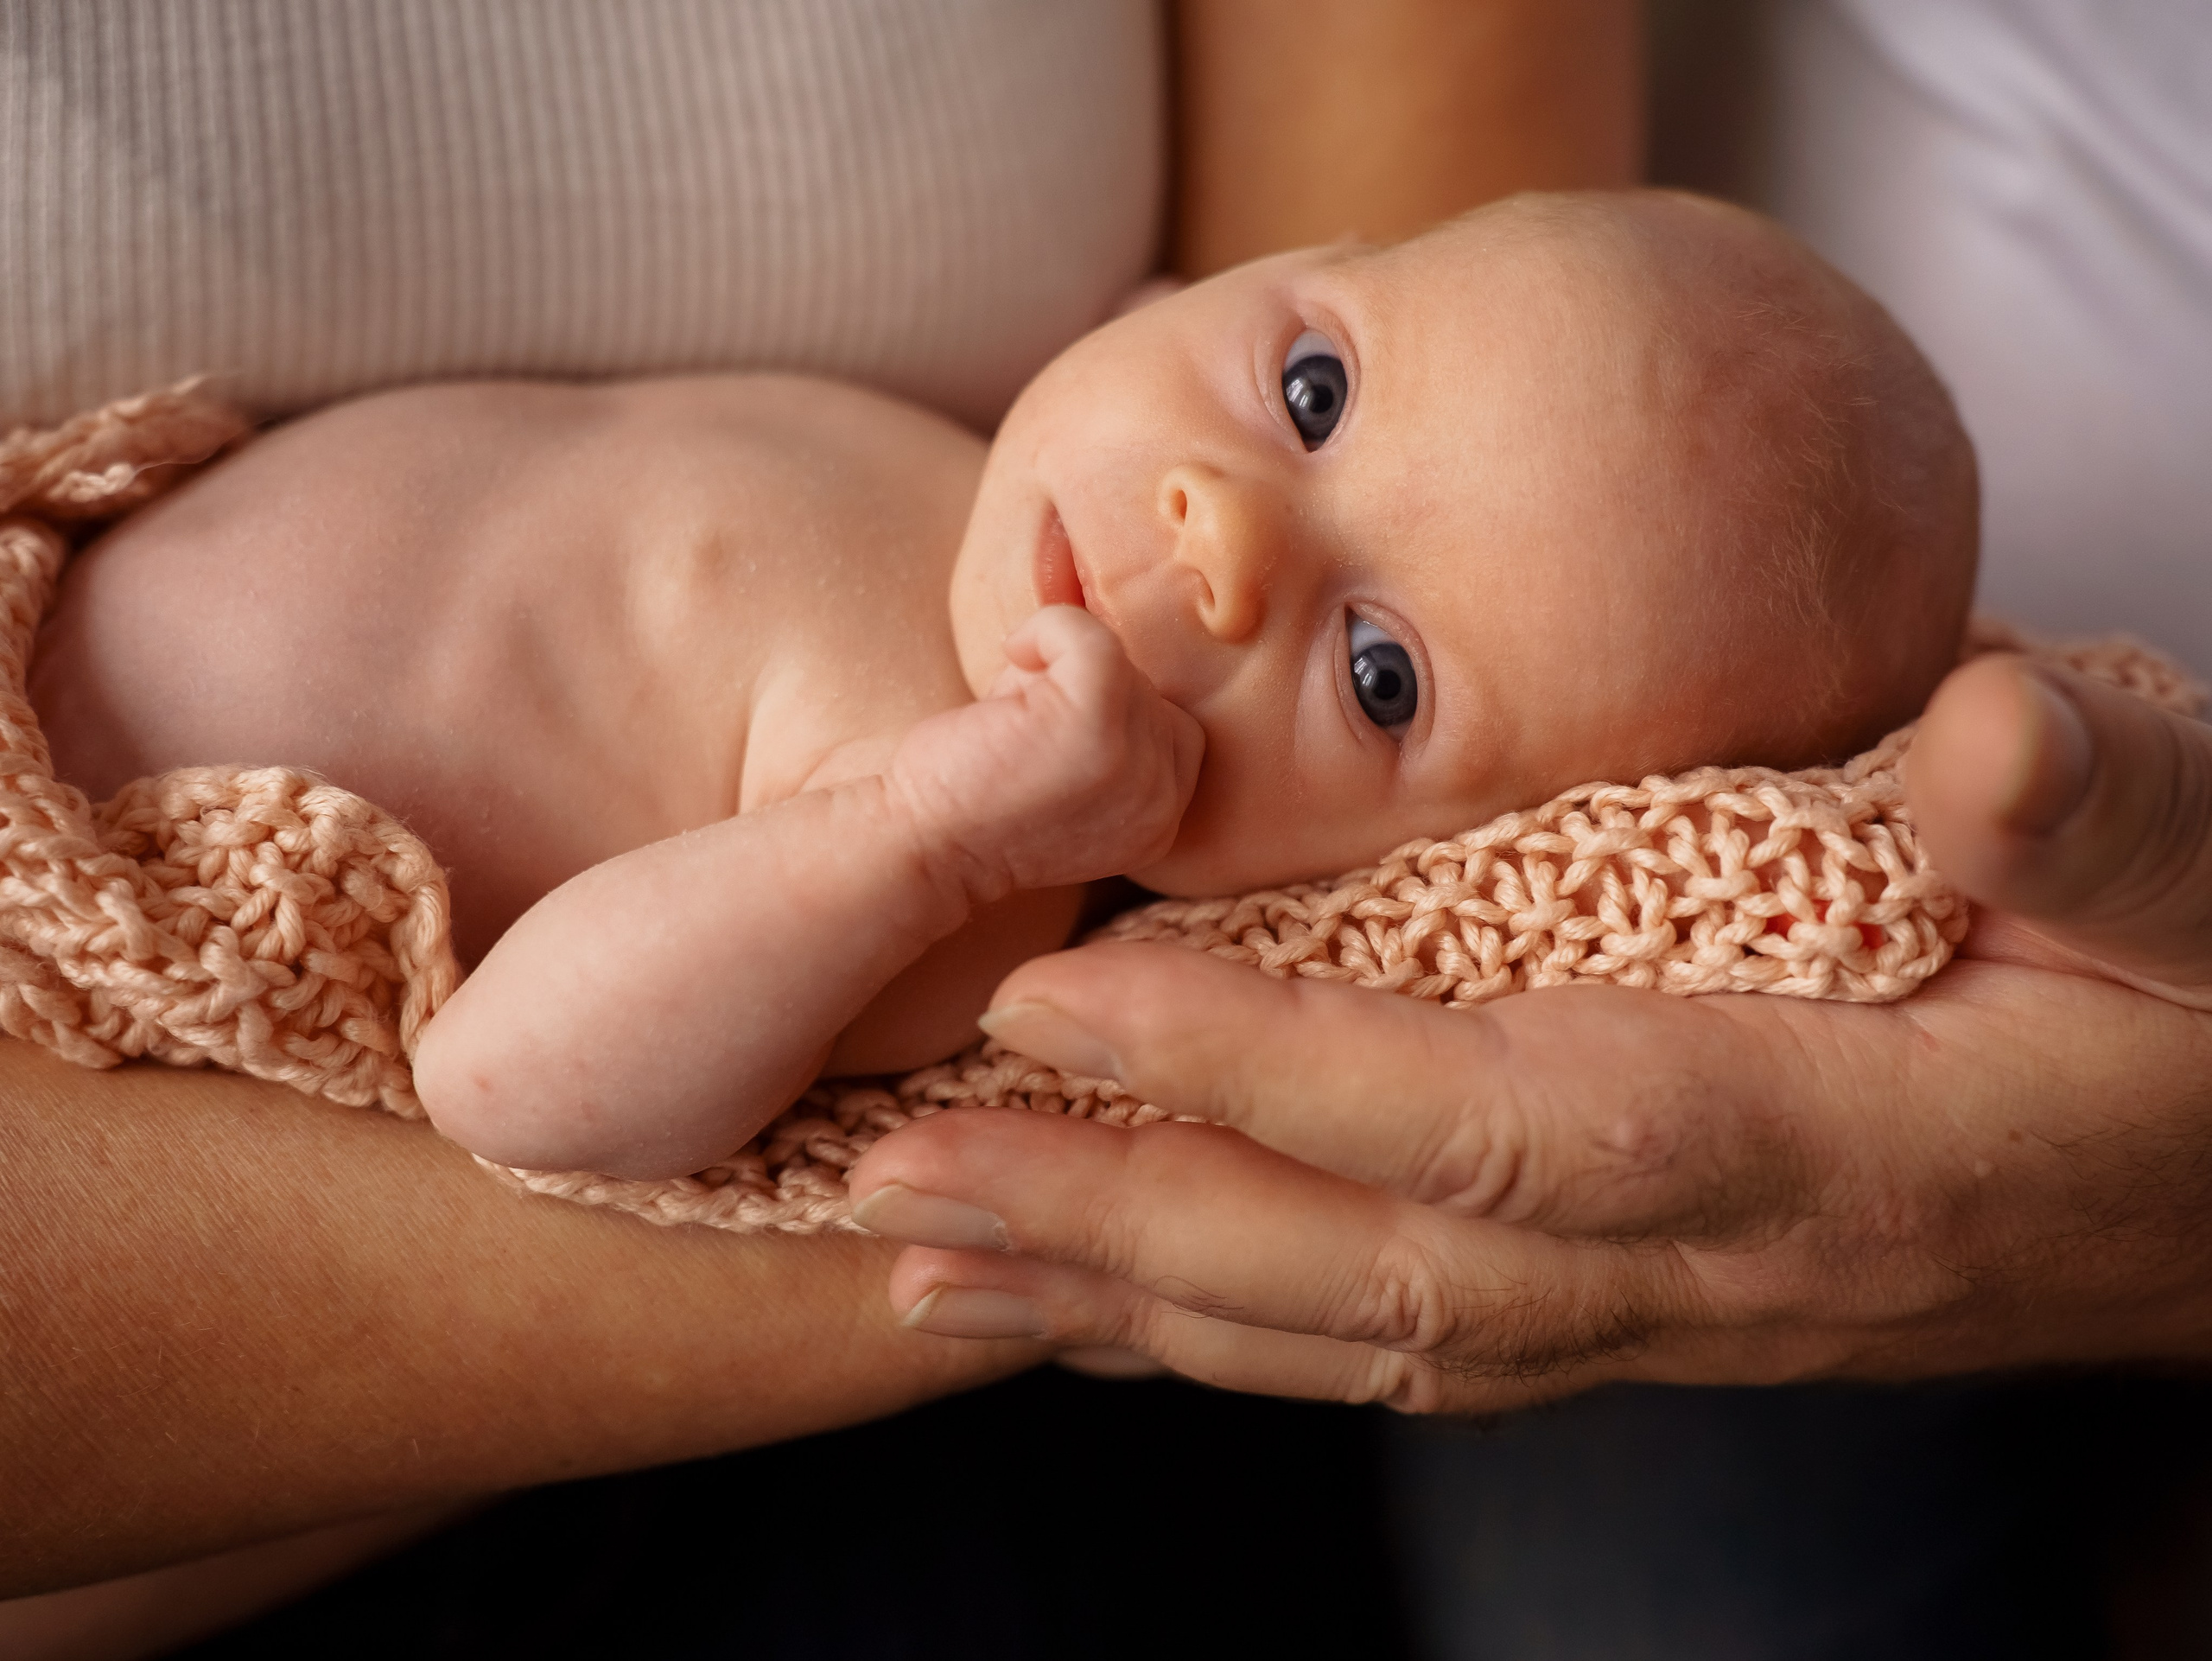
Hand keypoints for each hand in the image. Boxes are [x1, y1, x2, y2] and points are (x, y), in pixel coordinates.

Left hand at [848, 655, 2211, 1407]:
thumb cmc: (2210, 1013)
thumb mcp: (2205, 876)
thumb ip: (2109, 817)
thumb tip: (1997, 736)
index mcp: (1805, 1134)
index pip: (1489, 1121)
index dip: (1274, 1068)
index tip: (1067, 992)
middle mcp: (1694, 1264)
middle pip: (1360, 1273)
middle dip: (1116, 1228)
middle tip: (890, 1180)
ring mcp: (1650, 1312)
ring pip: (1343, 1341)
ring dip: (1122, 1307)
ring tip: (919, 1264)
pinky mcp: (1628, 1308)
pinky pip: (1390, 1346)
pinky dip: (1221, 1333)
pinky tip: (1092, 1312)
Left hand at [888, 605, 1202, 904]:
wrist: (918, 843)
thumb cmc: (976, 795)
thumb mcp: (1063, 755)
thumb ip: (1108, 706)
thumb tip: (1079, 556)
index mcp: (1164, 819)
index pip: (1173, 724)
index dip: (1108, 710)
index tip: (1045, 740)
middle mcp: (1164, 802)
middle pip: (1150, 686)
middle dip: (1080, 690)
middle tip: (1022, 735)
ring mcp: (1136, 762)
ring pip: (1119, 657)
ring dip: (1054, 669)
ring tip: (1013, 722)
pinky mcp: (1098, 720)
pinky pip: (1089, 633)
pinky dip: (1042, 634)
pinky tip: (1004, 683)